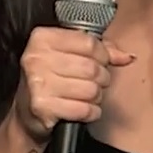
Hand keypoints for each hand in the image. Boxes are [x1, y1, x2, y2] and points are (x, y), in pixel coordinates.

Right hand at [13, 27, 134, 144]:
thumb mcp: (69, 56)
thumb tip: (127, 57)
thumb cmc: (51, 81)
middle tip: (94, 83)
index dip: (103, 55)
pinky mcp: (42, 106)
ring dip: (96, 97)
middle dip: (101, 78)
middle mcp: (37, 58)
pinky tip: (82, 109)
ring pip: (91, 89)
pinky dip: (90, 112)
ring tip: (86, 96)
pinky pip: (84, 109)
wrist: (26, 114)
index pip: (89, 43)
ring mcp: (38, 83)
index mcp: (42, 38)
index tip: (101, 62)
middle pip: (92, 67)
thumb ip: (100, 51)